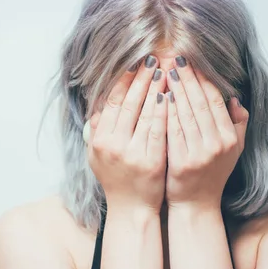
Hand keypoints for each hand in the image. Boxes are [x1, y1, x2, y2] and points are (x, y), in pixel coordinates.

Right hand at [87, 55, 167, 213]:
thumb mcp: (97, 155)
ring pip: (144, 114)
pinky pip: (158, 130)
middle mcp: (112, 144)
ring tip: (164, 71)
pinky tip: (170, 96)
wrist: (131, 209)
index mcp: (99, 140)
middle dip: (141, 79)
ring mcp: (131, 153)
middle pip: (128, 103)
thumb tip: (99, 101)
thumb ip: (97, 129)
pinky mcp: (150, 161)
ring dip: (154, 89)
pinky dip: (163, 111)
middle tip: (152, 59)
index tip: (134, 64)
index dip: (123, 81)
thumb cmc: (116, 179)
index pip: (112, 102)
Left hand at [164, 55, 248, 210]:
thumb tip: (235, 99)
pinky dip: (167, 112)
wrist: (195, 205)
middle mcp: (218, 145)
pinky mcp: (181, 161)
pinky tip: (160, 97)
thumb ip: (238, 124)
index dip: (204, 80)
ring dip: (176, 90)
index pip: (216, 101)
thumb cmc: (212, 174)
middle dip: (188, 79)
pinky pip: (172, 130)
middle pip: (201, 104)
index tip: (193, 63)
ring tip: (166, 72)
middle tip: (177, 59)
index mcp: (230, 138)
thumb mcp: (234, 150)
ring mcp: (200, 154)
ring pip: (186, 114)